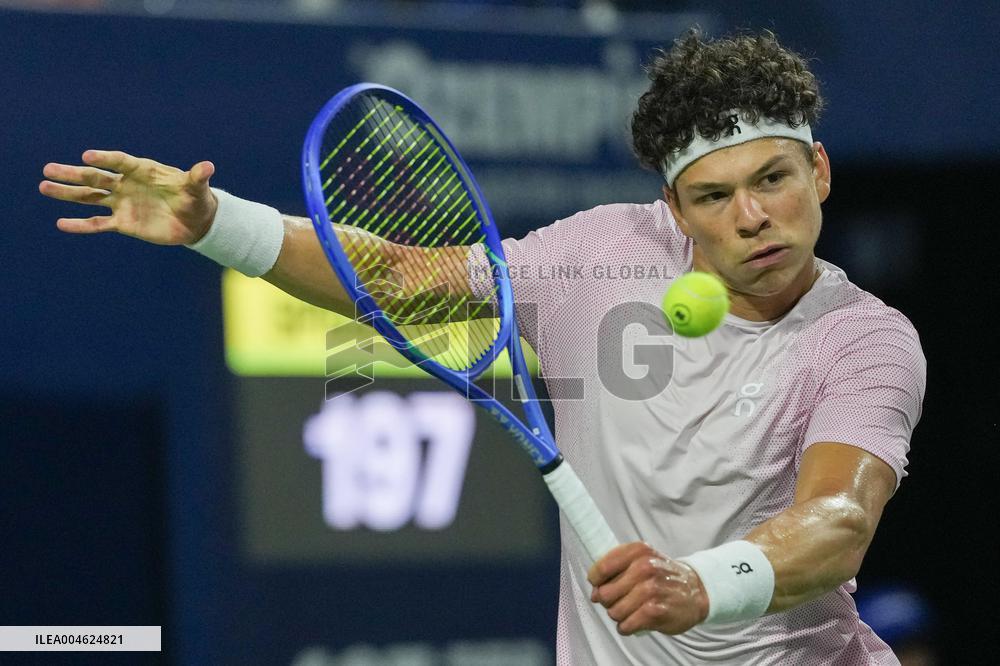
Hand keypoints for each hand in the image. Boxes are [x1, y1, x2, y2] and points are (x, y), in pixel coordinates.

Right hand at [39, 150, 217, 244]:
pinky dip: (80, 225)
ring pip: (90, 197)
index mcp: (142, 170)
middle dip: (73, 174)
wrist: (196, 220)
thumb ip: (197, 177)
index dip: (105, 158)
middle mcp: (127, 184)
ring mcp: (122, 203)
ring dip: (68, 194)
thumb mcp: (197, 188)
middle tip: (48, 169)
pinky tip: (61, 223)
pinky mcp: (123, 223)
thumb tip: (207, 166)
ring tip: (43, 187)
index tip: (87, 156)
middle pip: (96, 177)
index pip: (120, 162)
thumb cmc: (196, 199)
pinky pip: (98, 223)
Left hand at [588, 542, 708, 635]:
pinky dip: (627, 627)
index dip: (596, 580)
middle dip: (608, 601)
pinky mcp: (656, 611)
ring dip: (619, 615)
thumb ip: (616, 570)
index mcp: (638, 551)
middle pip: (605, 593)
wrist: (697, 591)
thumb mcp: (643, 560)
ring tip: (631, 610)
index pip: (602, 568)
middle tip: (619, 600)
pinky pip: (626, 625)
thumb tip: (594, 593)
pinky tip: (635, 620)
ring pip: (614, 611)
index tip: (598, 585)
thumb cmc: (663, 575)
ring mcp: (651, 589)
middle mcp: (644, 567)